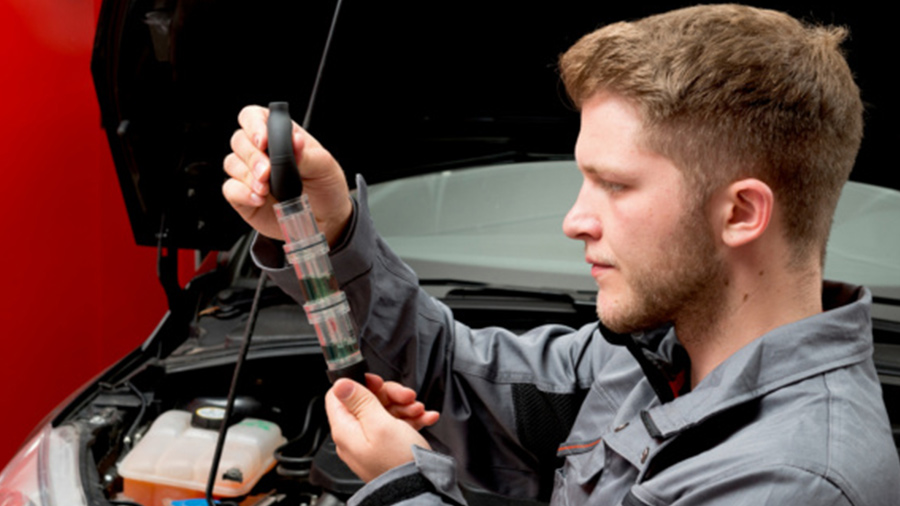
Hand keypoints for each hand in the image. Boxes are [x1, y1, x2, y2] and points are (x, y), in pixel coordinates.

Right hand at [222, 105, 352, 245]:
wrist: (326, 218)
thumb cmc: (324, 186)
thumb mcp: (325, 167)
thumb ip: (308, 154)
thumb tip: (295, 142)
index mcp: (280, 135)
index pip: (254, 117)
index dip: (254, 125)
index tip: (264, 141)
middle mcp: (262, 152)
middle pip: (239, 140)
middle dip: (252, 156)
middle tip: (268, 172)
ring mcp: (250, 173)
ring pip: (231, 163)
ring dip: (247, 176)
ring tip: (267, 189)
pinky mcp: (244, 195)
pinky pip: (230, 189)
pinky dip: (243, 193)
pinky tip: (260, 199)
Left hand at [326, 378, 432, 482]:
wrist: (419, 489)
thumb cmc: (398, 462)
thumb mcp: (380, 423)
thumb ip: (361, 400)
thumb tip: (340, 383)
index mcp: (345, 429)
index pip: (339, 396)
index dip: (359, 384)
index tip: (378, 382)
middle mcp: (354, 436)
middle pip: (366, 401)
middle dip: (390, 395)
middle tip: (407, 397)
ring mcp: (371, 442)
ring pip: (384, 411)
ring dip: (404, 406)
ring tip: (420, 411)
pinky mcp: (386, 448)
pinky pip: (395, 425)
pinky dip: (411, 418)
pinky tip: (425, 418)